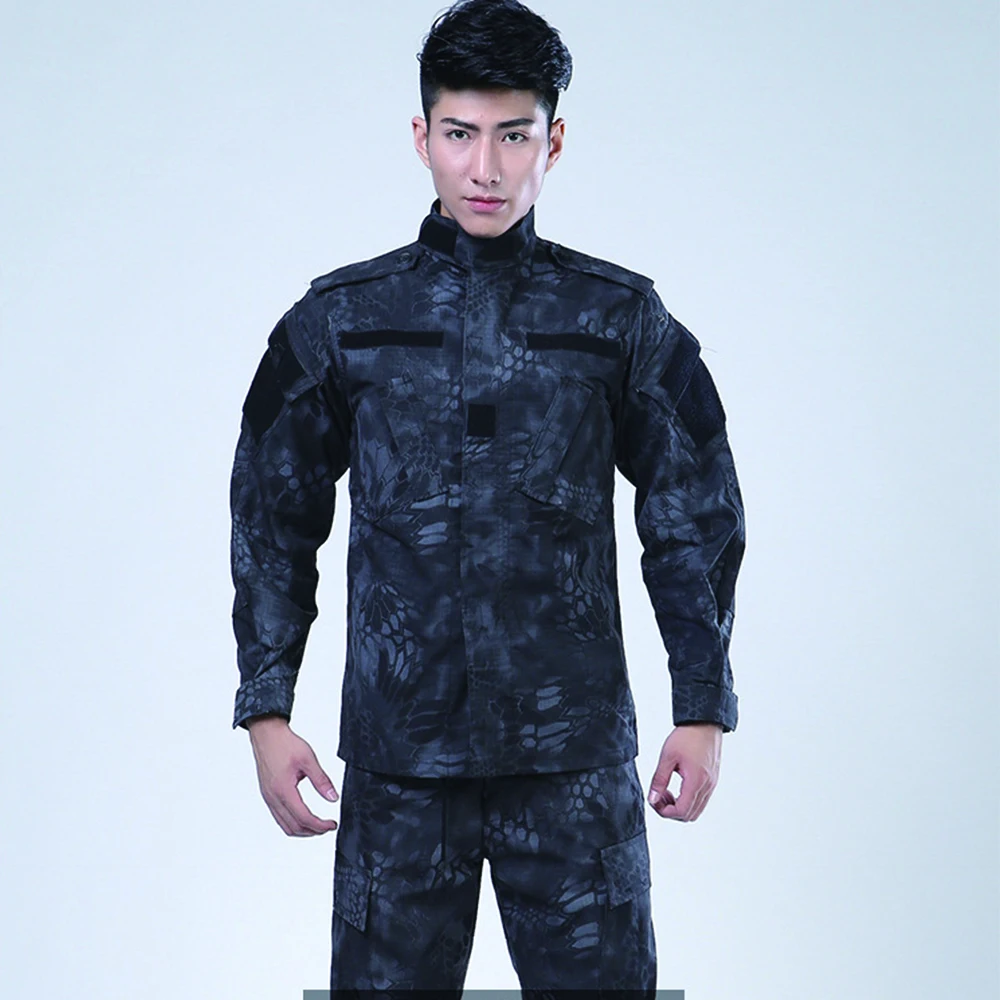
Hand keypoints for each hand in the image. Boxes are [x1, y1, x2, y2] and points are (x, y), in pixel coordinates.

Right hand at [246, 715, 339, 836]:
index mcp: (283, 790)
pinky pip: (279, 817)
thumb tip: (333, 798)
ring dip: (303, 830)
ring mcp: (268, 798)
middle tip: (328, 826)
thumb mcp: (308, 760)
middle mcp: (273, 798)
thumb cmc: (285, 744)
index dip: (320, 825)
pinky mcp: (267, 795)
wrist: (267, 735)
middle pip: (294, 827)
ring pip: (285, 826)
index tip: (332, 824)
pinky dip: (293, 823)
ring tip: (318, 825)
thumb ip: (321, 780)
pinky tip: (303, 817)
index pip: (304, 818)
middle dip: (313, 831)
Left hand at [647, 723, 722, 821]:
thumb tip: (652, 800)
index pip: (681, 811)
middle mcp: (707, 786)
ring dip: (679, 806)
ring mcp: (712, 784)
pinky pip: (701, 800)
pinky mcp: (713, 780)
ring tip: (666, 790)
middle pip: (689, 815)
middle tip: (659, 795)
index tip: (655, 801)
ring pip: (696, 810)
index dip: (665, 811)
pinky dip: (688, 800)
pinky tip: (677, 786)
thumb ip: (659, 780)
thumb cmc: (687, 736)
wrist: (705, 723)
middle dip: (671, 811)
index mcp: (696, 781)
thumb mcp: (667, 757)